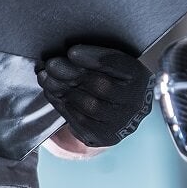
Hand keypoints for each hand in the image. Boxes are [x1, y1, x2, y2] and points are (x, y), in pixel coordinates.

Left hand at [38, 45, 153, 147]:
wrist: (120, 111)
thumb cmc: (112, 80)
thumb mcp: (111, 65)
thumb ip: (94, 58)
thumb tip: (66, 54)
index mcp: (139, 76)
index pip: (118, 64)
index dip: (93, 57)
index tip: (72, 51)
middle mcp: (135, 101)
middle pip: (101, 86)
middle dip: (72, 73)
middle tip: (52, 64)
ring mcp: (120, 122)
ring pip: (88, 106)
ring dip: (63, 89)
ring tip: (47, 77)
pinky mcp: (103, 136)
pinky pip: (79, 120)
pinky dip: (61, 103)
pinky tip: (52, 91)